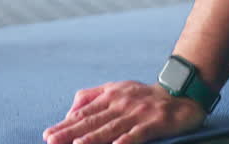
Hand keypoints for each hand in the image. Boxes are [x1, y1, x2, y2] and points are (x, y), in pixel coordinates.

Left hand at [42, 81, 206, 143]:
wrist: (180, 92)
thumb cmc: (143, 95)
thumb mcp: (115, 89)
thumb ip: (92, 97)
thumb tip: (70, 111)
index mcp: (109, 96)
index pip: (83, 113)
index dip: (65, 125)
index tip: (48, 135)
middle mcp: (121, 103)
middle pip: (93, 121)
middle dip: (71, 132)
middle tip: (52, 141)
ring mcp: (137, 112)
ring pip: (112, 127)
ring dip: (93, 138)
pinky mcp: (155, 121)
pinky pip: (138, 133)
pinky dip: (127, 140)